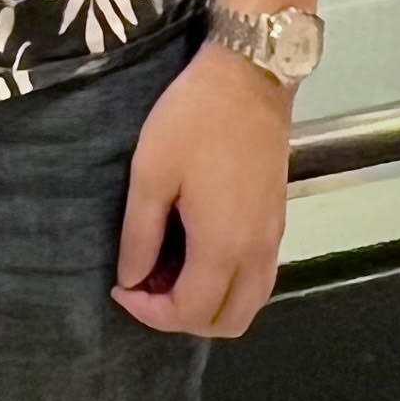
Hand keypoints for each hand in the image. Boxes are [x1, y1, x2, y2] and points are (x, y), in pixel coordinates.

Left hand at [112, 44, 289, 339]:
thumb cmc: (192, 120)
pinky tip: (199, 253)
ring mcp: (273, 240)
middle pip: (226, 322)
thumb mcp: (150, 171)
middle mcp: (256, 256)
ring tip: (169, 271)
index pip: (190, 312)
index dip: (150, 313)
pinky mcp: (278, 222)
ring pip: (248, 305)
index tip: (121, 288)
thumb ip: (140, 234)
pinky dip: (229, 285)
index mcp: (222, 248)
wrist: (249, 78)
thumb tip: (132, 280)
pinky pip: (258, 280)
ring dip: (209, 304)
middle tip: (146, 285)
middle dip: (182, 317)